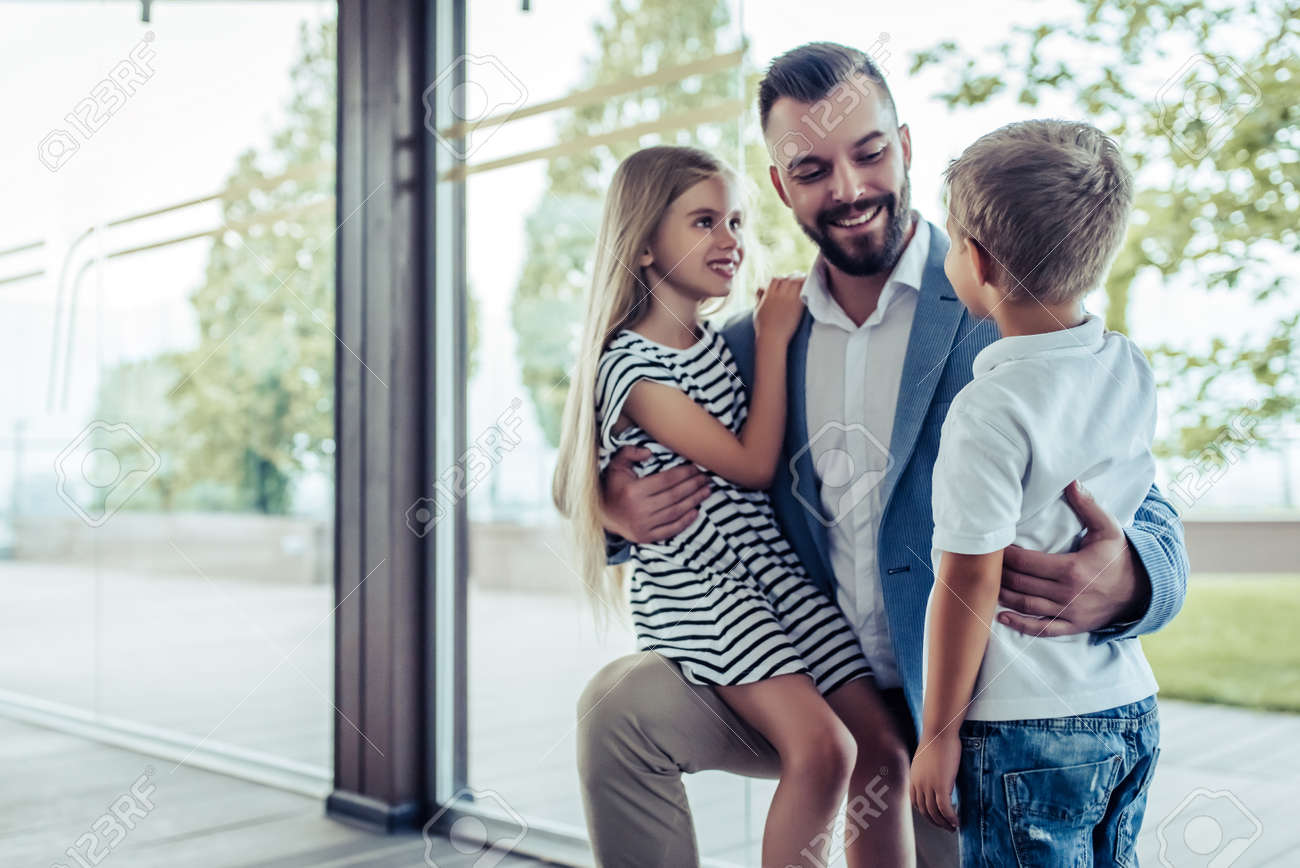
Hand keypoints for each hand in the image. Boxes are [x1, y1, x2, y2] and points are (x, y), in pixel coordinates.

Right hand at [601, 446, 711, 543]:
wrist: (602, 515)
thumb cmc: (613, 487)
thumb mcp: (616, 466)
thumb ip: (629, 453)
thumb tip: (648, 452)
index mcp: (633, 491)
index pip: (666, 480)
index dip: (684, 473)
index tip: (696, 468)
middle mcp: (639, 509)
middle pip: (674, 496)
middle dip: (693, 486)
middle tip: (706, 478)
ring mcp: (644, 525)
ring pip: (675, 512)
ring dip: (694, 501)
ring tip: (706, 491)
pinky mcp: (646, 537)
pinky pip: (670, 530)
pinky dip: (685, 522)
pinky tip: (696, 511)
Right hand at [753, 276, 805, 344]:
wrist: (772, 338)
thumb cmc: (763, 326)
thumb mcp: (757, 309)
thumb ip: (760, 297)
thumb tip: (761, 289)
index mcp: (768, 295)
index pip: (775, 279)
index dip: (780, 278)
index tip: (784, 280)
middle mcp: (779, 295)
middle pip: (787, 279)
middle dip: (792, 277)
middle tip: (797, 277)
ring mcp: (788, 300)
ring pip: (796, 283)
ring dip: (800, 280)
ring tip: (804, 279)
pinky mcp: (797, 306)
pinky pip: (803, 292)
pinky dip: (806, 288)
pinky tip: (809, 287)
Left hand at [910, 730, 960, 830]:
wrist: (939, 731)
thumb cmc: (936, 740)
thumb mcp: (926, 758)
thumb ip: (927, 770)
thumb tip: (935, 774)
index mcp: (914, 777)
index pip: (915, 802)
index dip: (925, 813)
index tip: (935, 817)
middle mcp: (918, 784)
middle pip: (924, 811)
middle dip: (935, 822)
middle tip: (946, 826)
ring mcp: (929, 786)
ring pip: (935, 813)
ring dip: (944, 823)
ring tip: (953, 827)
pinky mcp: (941, 786)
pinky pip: (945, 809)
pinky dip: (951, 818)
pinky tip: (957, 821)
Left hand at [997, 480, 1149, 636]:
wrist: (1143, 589)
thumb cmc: (1120, 556)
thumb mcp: (1108, 528)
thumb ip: (1088, 505)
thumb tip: (1071, 482)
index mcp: (1072, 569)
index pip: (1027, 562)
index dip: (1006, 555)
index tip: (994, 546)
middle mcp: (1068, 593)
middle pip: (1022, 583)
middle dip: (1000, 573)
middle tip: (985, 564)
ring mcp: (1070, 612)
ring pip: (1027, 605)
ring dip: (1004, 596)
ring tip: (987, 585)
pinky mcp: (1073, 626)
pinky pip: (1042, 629)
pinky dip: (1021, 626)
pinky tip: (1003, 617)